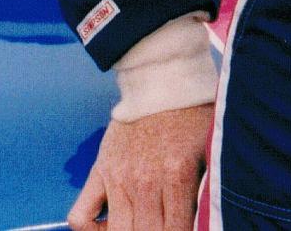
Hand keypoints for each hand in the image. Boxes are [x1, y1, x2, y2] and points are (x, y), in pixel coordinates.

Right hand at [68, 104, 213, 230]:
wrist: (162, 76)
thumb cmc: (192, 110)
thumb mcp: (210, 145)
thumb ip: (208, 185)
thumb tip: (208, 218)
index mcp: (177, 175)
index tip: (184, 227)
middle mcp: (145, 180)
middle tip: (164, 224)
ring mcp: (118, 177)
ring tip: (142, 224)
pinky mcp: (99, 170)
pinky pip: (80, 216)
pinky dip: (90, 230)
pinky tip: (108, 226)